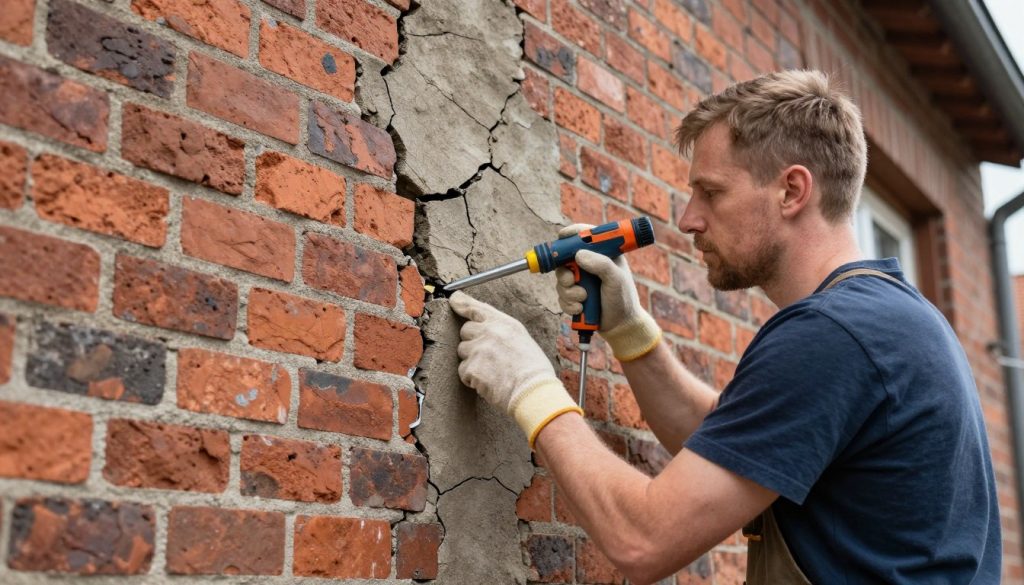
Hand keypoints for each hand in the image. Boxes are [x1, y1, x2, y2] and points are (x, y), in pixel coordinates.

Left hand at [449, 291, 582, 446]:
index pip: (477, 307)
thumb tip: (485, 330)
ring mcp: (478, 349)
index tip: (454, 300)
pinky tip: (488, 382)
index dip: (462, 303)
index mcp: (504, 323)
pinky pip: (463, 371)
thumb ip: (501, 331)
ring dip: (471, 360)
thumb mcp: (522, 339)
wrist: (533, 391)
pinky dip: (471, 377)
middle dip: (472, 341)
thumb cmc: (533, 369)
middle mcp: (489, 332)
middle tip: (487, 355)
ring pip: (463, 351)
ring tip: (491, 370)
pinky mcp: (471, 368)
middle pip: (465, 330)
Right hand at [554, 224, 661, 360]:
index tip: (562, 236)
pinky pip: (561, 296)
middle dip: (564, 272)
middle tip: (571, 280)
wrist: (620, 326)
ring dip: (569, 292)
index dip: (572, 233)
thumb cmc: (623, 299)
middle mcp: (589, 265)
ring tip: (584, 299)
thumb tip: (578, 255)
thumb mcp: (615, 279)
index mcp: (602, 254)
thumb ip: (601, 264)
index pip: (584, 236)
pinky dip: (568, 303)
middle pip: (564, 259)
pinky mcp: (574, 296)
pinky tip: (581, 308)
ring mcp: (580, 280)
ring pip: (561, 280)